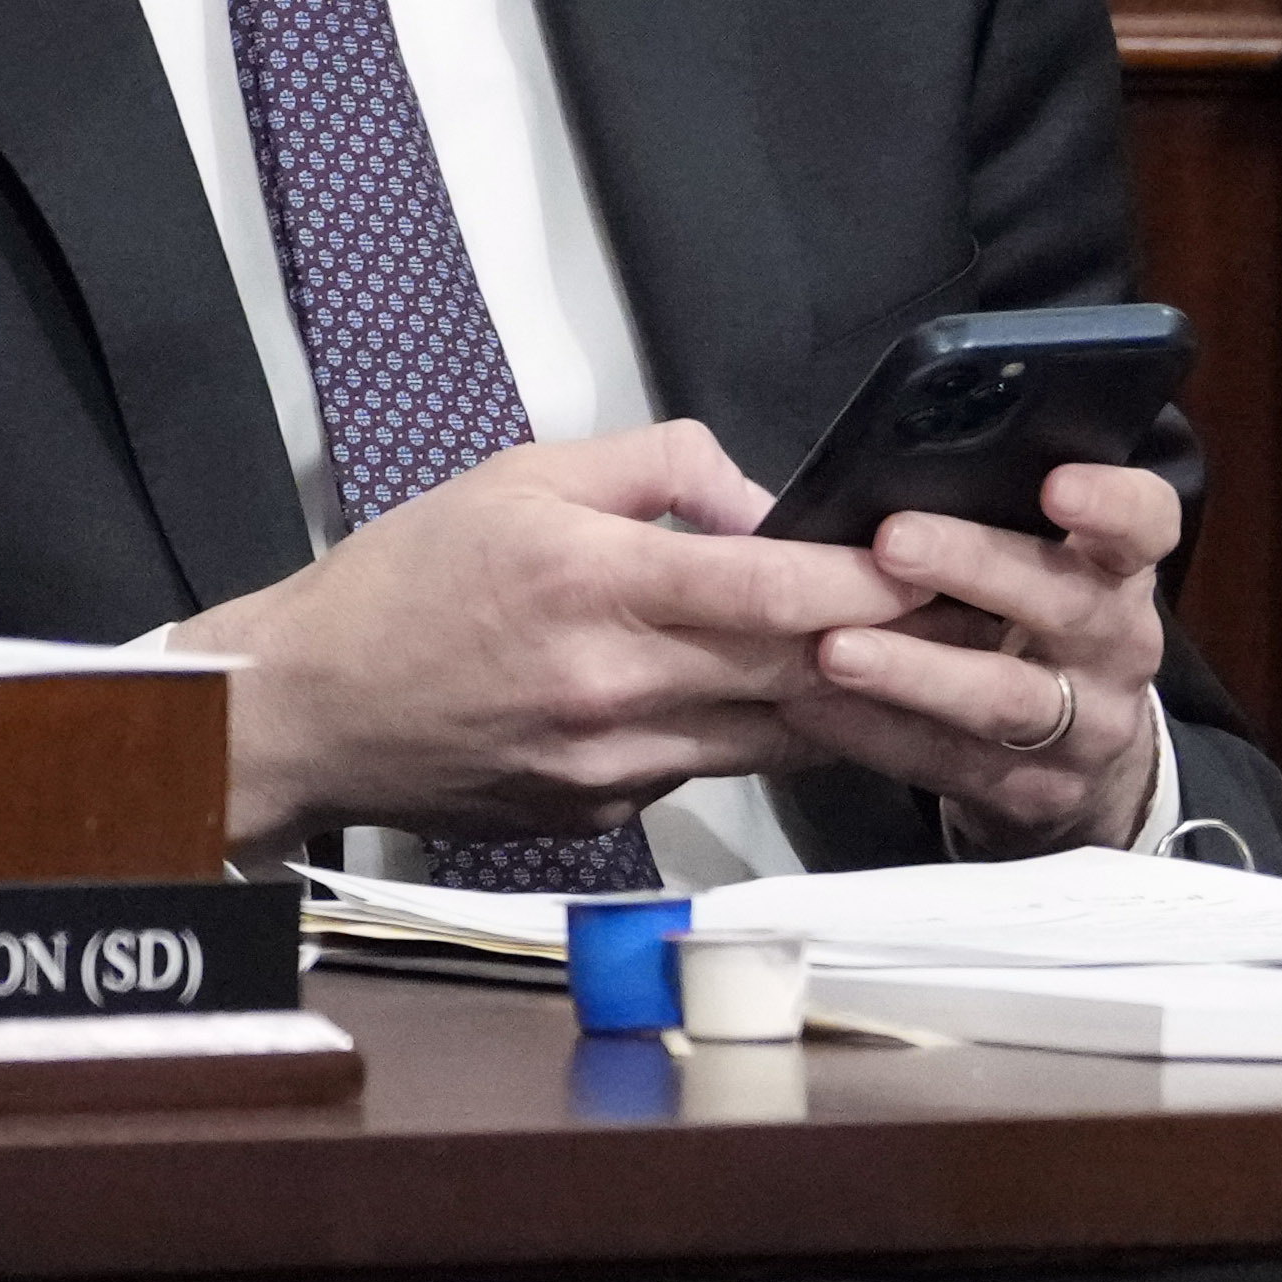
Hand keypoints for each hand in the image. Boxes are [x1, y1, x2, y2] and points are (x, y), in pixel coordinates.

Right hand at [182, 425, 911, 855]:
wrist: (305, 711)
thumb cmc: (403, 584)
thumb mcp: (521, 477)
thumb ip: (657, 468)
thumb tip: (760, 499)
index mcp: (594, 583)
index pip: (774, 590)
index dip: (874, 581)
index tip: (939, 561)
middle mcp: (615, 683)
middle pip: (800, 672)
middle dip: (900, 647)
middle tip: (977, 618)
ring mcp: (614, 761)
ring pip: (779, 737)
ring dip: (853, 705)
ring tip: (923, 668)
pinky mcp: (609, 813)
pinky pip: (714, 768)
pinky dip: (758, 737)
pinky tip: (790, 709)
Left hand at [784, 455, 1178, 849]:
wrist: (1086, 769)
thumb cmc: (1038, 635)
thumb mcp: (1049, 574)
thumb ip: (1000, 525)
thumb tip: (882, 463)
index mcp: (1119, 575)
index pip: (1147, 525)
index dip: (1113, 505)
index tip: (1055, 485)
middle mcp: (1117, 648)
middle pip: (1065, 603)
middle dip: (977, 568)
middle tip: (893, 542)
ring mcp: (1084, 728)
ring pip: (1004, 698)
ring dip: (917, 671)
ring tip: (836, 648)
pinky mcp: (1032, 792)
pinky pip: (947, 764)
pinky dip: (875, 735)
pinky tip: (809, 708)